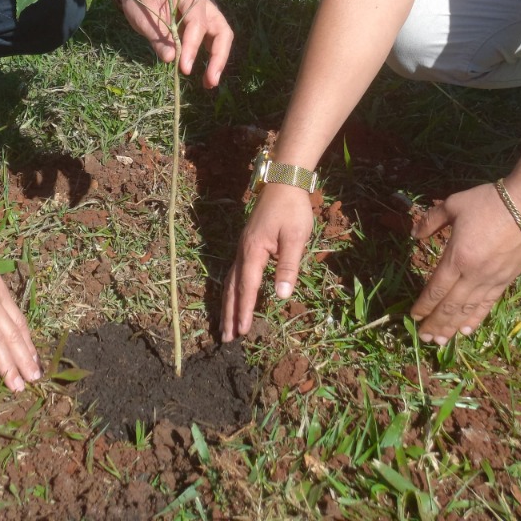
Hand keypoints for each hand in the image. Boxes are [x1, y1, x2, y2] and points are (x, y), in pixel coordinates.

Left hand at [117, 0, 233, 87]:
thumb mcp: (144, 16)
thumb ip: (158, 36)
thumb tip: (171, 59)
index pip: (197, 23)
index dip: (192, 47)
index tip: (184, 68)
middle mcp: (205, 3)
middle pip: (222, 30)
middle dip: (218, 57)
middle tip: (210, 81)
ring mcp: (207, 13)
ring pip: (222, 36)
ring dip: (218, 60)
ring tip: (209, 82)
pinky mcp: (203, 24)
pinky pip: (213, 40)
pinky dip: (211, 57)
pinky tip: (205, 74)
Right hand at [221, 183, 314, 340]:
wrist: (283, 181)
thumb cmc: (292, 209)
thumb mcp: (295, 237)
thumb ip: (288, 266)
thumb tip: (282, 295)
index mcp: (253, 251)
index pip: (247, 287)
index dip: (245, 310)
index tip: (242, 332)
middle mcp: (243, 251)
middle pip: (233, 288)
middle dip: (230, 314)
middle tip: (225, 338)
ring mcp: (243, 247)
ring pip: (231, 281)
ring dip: (228, 304)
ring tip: (226, 325)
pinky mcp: (248, 244)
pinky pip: (235, 272)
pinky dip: (233, 290)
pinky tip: (235, 297)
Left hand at [409, 183, 520, 343]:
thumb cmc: (488, 203)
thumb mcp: (454, 204)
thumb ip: (432, 220)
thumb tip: (414, 234)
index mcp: (457, 257)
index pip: (436, 289)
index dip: (423, 305)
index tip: (413, 316)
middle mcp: (473, 275)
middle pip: (450, 306)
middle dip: (434, 323)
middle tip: (422, 338)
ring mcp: (491, 280)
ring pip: (467, 311)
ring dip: (451, 328)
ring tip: (439, 342)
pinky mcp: (505, 281)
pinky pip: (487, 306)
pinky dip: (475, 320)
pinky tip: (466, 330)